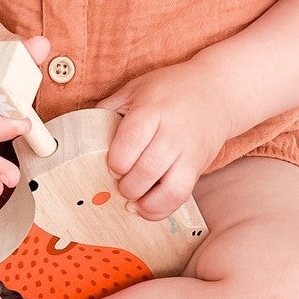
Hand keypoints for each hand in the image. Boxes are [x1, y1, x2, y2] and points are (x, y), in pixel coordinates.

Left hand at [95, 59, 234, 220]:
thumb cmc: (171, 89)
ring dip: (144, 200)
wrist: (218, 92)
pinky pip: (181, 197)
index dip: (118, 159)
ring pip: (169, 188)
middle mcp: (174, 131)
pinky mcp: (199, 167)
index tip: (112, 165)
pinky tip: (146, 206)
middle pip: (148, 168)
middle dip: (127, 183)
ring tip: (132, 196)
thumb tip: (81, 130)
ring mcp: (189, 152)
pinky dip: (160, 209)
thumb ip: (109, 108)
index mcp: (154, 108)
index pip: (133, 138)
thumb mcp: (137, 88)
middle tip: (120, 180)